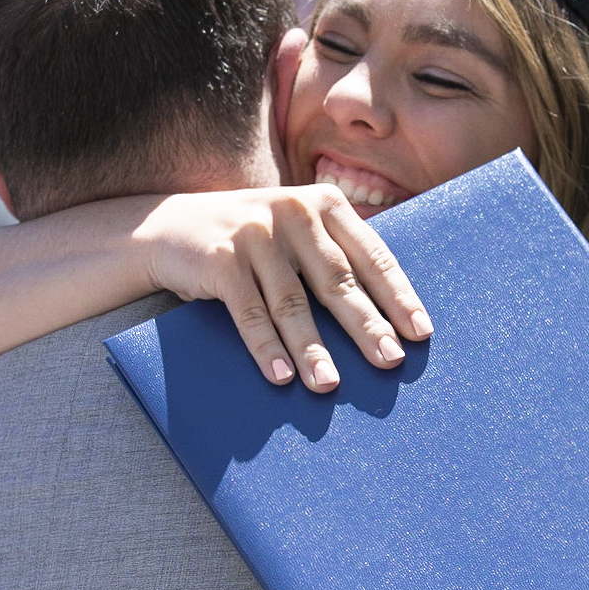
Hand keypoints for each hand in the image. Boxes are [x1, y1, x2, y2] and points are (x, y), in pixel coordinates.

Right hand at [137, 186, 432, 393]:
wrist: (168, 226)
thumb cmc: (251, 240)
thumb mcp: (297, 232)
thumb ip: (335, 255)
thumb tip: (390, 318)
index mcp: (324, 204)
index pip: (371, 256)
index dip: (397, 296)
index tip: (420, 332)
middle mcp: (294, 212)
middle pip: (338, 280)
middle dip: (366, 325)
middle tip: (391, 361)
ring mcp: (255, 233)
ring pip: (292, 302)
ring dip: (313, 349)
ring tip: (330, 385)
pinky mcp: (220, 258)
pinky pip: (249, 312)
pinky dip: (266, 348)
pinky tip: (282, 376)